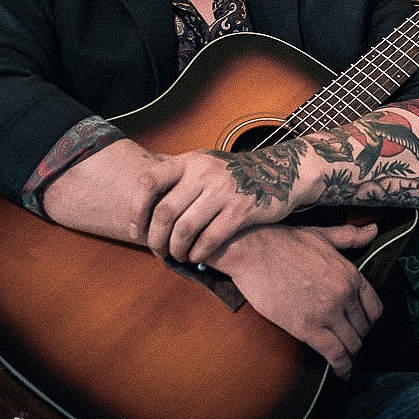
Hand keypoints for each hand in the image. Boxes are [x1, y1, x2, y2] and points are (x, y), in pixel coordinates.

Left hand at [135, 142, 304, 265]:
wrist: (280, 172)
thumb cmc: (234, 174)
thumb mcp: (205, 162)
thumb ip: (177, 174)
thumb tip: (139, 190)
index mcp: (189, 160)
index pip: (149, 182)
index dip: (137, 210)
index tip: (137, 231)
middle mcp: (204, 172)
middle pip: (165, 212)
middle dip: (156, 239)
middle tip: (158, 251)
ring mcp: (224, 191)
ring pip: (185, 229)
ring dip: (176, 249)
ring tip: (178, 256)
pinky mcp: (242, 210)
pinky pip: (211, 238)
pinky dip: (199, 253)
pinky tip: (197, 257)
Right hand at [206, 223, 383, 377]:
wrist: (253, 250)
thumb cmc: (283, 241)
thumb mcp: (323, 235)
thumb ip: (351, 236)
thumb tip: (373, 230)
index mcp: (350, 273)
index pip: (375, 307)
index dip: (369, 320)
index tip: (361, 325)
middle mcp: (344, 294)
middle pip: (363, 328)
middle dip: (358, 337)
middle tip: (349, 342)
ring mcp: (328, 312)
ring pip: (352, 344)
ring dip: (350, 354)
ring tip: (345, 359)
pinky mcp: (308, 328)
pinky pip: (334, 354)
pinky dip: (341, 367)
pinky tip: (341, 372)